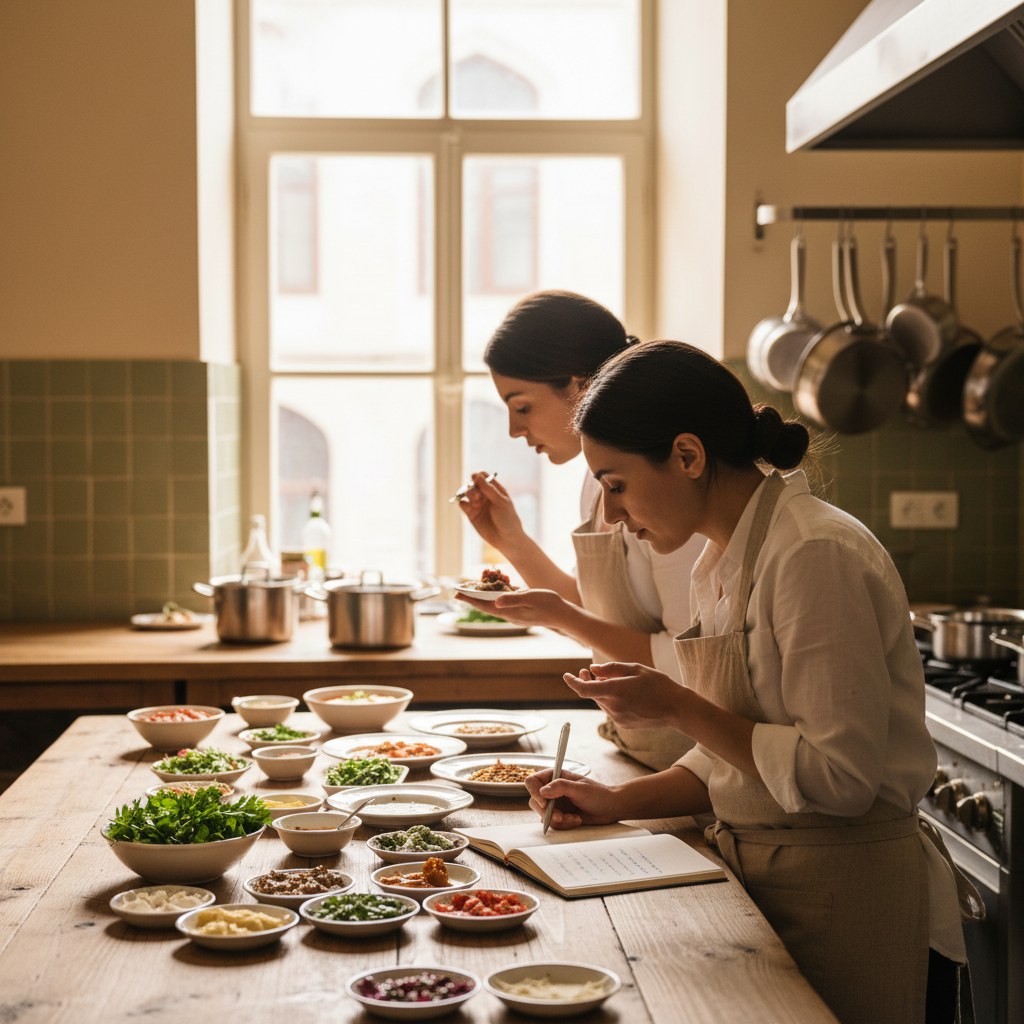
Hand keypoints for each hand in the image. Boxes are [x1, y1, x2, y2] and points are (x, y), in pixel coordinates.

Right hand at [455, 471, 525, 553]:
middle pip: (473, 484)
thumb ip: (488, 489)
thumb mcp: (500, 501)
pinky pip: (463, 504)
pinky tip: (467, 506)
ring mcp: (478, 505)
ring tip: (475, 501)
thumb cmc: (507, 519)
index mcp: (495, 489)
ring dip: (468, 494)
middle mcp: (485, 496)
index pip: (483, 476)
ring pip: (466, 493)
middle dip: (472, 487)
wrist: (506, 539)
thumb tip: (476, 475)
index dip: (478, 476)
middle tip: (477, 496)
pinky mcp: (472, 515)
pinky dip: (463, 503)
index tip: (476, 479)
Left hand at [455, 588, 573, 628]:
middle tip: (459, 592)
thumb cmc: (549, 604)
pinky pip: (506, 604)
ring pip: (495, 605)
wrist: (564, 615)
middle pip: (486, 606)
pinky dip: (498, 597)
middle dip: (473, 599)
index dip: (470, 600)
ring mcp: (516, 614)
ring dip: (484, 598)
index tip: (457, 594)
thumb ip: (513, 599)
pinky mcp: (522, 612)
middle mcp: (510, 615)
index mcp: (510, 613)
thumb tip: (496, 602)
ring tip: (473, 590)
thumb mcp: (531, 598)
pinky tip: (495, 591)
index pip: (485, 606)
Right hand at [525, 768, 621, 829]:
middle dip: (548, 812)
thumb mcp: (580, 789)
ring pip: (544, 815)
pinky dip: (564, 824)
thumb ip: (561, 787)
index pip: (533, 781)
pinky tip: (576, 820)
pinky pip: (553, 824)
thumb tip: (542, 791)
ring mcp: (556, 803)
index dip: (535, 793)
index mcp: (555, 776)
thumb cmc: (599, 794)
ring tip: (574, 818)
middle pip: (535, 801)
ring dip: (559, 820)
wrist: (611, 808)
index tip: (545, 804)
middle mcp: (552, 789)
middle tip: (561, 816)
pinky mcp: (560, 816)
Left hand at [563, 662, 686, 730]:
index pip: (584, 689)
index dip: (572, 682)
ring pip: (601, 702)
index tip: (566, 675)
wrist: (677, 709)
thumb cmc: (658, 684)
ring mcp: (618, 717)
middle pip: (592, 694)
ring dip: (601, 691)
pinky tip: (624, 694)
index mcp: (615, 691)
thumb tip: (592, 670)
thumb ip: (610, 669)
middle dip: (587, 682)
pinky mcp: (623, 724)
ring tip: (613, 681)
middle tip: (586, 671)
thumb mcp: (635, 669)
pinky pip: (611, 709)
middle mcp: (614, 707)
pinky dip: (611, 700)